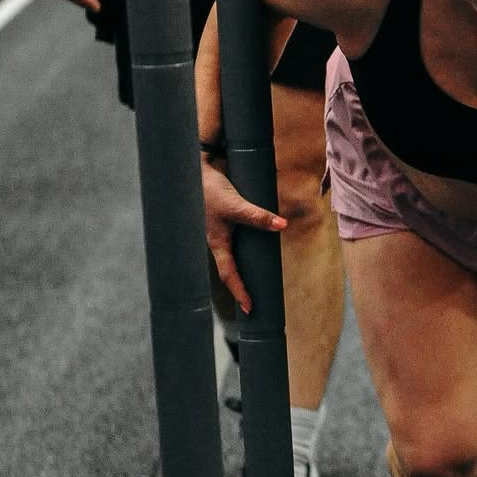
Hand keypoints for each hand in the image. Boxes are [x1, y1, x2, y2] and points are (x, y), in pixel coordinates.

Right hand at [201, 156, 287, 313]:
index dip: (240, 292)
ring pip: (233, 254)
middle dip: (242, 285)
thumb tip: (282, 225)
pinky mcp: (225, 218)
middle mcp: (217, 240)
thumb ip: (258, 216)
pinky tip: (258, 243)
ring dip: (245, 265)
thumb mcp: (236, 205)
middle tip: (255, 300)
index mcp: (217, 243)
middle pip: (230, 269)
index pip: (229, 275)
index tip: (249, 309)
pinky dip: (246, 243)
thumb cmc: (210, 189)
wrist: (194, 167)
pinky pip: (237, 237)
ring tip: (260, 277)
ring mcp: (220, 230)